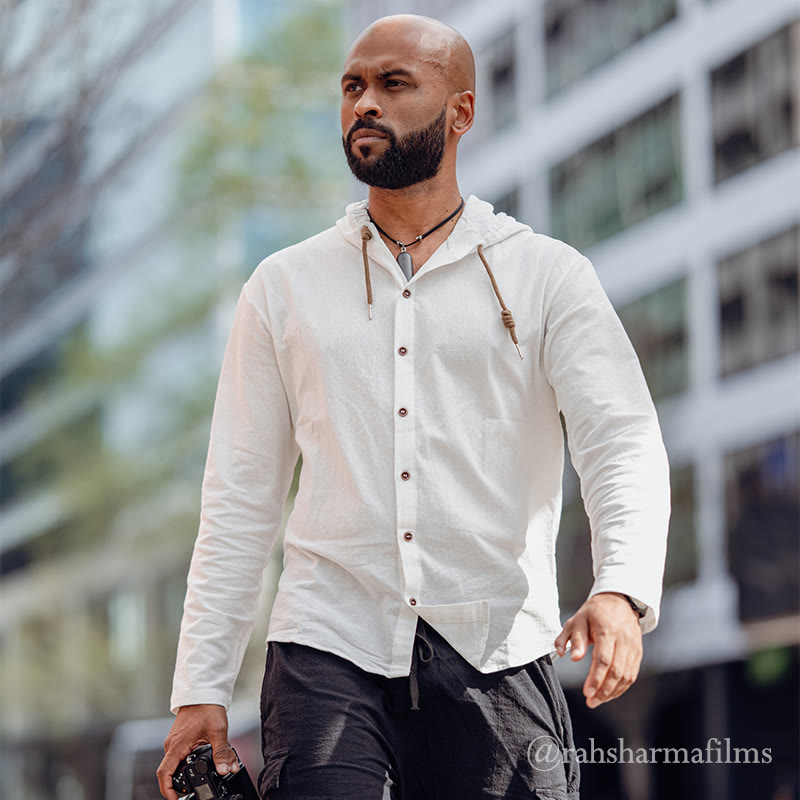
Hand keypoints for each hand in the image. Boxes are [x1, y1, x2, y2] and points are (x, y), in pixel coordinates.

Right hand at [156, 704, 239, 799]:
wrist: (203, 691)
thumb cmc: (207, 707)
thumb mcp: (218, 731)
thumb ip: (222, 752)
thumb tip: (227, 770)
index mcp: (177, 745)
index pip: (164, 774)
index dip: (167, 790)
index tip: (176, 799)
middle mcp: (172, 745)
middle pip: (168, 772)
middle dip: (177, 785)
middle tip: (192, 792)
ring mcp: (174, 742)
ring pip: (173, 764)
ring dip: (182, 775)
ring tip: (196, 782)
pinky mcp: (179, 739)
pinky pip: (178, 757)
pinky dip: (185, 765)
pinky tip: (197, 766)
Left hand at [554, 592, 642, 708]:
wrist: (620, 600)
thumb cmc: (595, 611)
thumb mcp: (578, 619)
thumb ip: (573, 638)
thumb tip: (571, 657)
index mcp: (608, 630)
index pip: (604, 660)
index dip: (596, 679)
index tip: (587, 692)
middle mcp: (624, 640)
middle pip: (617, 671)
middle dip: (604, 690)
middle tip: (591, 701)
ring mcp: (633, 646)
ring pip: (627, 675)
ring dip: (613, 692)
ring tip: (598, 700)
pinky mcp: (638, 652)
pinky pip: (632, 673)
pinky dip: (622, 687)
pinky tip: (610, 693)